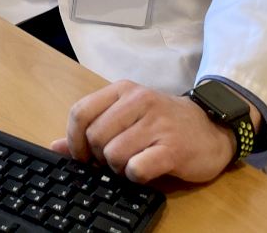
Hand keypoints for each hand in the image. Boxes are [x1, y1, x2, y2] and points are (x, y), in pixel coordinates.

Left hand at [49, 80, 239, 183]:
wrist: (212, 128)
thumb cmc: (164, 123)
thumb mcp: (127, 117)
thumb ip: (91, 128)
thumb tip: (54, 146)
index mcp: (123, 91)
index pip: (80, 112)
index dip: (74, 139)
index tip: (82, 155)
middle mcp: (139, 101)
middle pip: (95, 137)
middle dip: (98, 157)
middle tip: (112, 162)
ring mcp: (157, 124)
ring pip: (113, 154)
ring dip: (117, 168)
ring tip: (131, 163)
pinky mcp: (173, 148)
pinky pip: (136, 168)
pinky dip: (135, 176)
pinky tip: (145, 170)